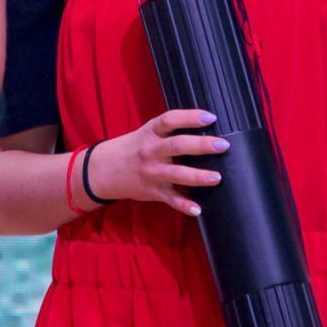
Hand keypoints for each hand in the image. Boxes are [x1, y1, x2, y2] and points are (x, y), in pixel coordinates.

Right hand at [84, 109, 227, 216]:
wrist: (103, 170)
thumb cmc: (132, 148)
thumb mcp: (147, 133)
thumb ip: (170, 131)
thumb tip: (204, 128)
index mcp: (151, 132)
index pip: (170, 120)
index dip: (190, 117)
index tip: (210, 117)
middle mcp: (151, 151)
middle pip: (177, 146)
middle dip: (201, 145)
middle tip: (223, 145)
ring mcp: (151, 172)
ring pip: (176, 174)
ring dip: (197, 176)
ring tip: (217, 177)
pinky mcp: (152, 191)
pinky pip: (170, 199)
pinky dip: (184, 205)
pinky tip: (197, 209)